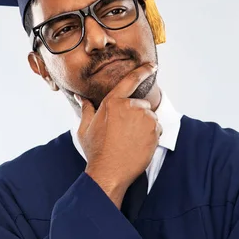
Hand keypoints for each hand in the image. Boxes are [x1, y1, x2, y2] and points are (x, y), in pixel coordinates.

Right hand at [74, 62, 161, 207]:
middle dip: (136, 115)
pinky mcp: (154, 130)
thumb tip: (80, 97)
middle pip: (141, 104)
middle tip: (125, 133)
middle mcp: (130, 106)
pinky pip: (157, 128)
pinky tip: (139, 145)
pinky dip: (152, 135)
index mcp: (112, 102)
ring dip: (144, 126)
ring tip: (131, 140)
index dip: (143, 71)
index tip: (152, 66)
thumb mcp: (85, 128)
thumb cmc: (96, 151)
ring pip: (150, 117)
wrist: (109, 172)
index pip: (130, 80)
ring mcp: (144, 118)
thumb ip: (86, 109)